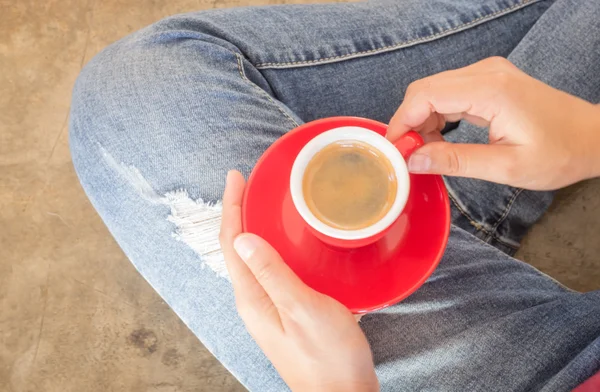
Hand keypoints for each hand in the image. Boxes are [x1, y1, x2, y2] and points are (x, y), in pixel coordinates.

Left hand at [219, 170, 378, 391]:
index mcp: (253, 298)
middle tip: (248, 184)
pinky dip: (277, 248)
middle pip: (239, 248)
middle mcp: (256, 301)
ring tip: (266, 203)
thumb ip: (273, 274)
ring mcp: (271, 306)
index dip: (231, 207)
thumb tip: (243, 239)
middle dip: (239, 213)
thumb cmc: (329, 357)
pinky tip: (293, 241)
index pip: (232, 243)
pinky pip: (275, 270)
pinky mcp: (288, 310)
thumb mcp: (303, 310)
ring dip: (257, 228)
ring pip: (257, 258)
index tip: (235, 177)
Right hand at [387, 57, 599, 189]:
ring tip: (425, 151)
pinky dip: (436, 114)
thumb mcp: (506, 167)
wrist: (592, 137)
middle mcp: (486, 72)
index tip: (393, 150)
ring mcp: (488, 73)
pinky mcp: (490, 80)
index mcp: (490, 90)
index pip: (425, 95)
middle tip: (407, 155)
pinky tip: (440, 138)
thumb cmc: (559, 153)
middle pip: (424, 89)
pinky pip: (449, 91)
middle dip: (408, 122)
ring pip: (433, 89)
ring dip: (421, 120)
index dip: (401, 121)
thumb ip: (455, 162)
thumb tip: (413, 161)